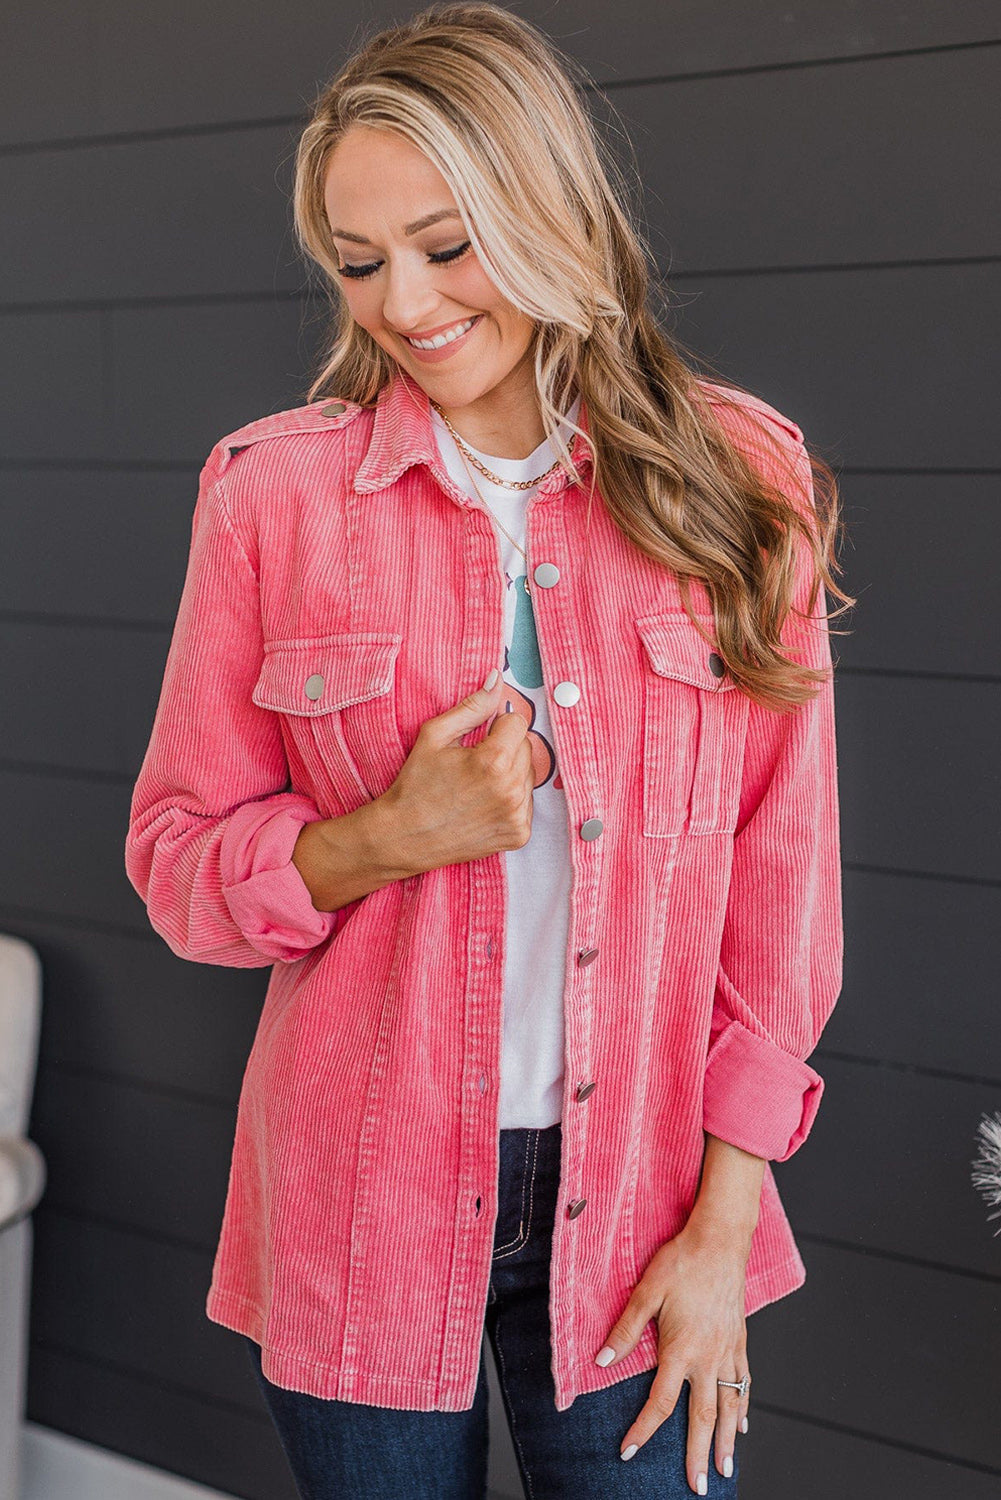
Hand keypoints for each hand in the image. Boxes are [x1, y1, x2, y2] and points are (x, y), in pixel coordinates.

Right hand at [379, 668, 534, 874]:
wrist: (404, 837)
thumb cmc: (415, 785)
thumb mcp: (435, 736)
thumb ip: (471, 706)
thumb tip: (496, 679)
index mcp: (493, 761)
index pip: (518, 721)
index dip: (496, 726)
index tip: (479, 738)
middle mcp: (511, 789)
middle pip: (526, 747)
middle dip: (505, 748)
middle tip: (474, 763)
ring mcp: (517, 815)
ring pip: (529, 775)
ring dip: (510, 773)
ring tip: (478, 785)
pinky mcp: (519, 834)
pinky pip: (527, 802)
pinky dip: (511, 800)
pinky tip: (484, 804)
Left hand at [593, 1221, 751, 1492]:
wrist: (721, 1242)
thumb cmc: (681, 1262)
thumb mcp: (646, 1292)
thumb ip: (626, 1330)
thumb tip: (602, 1361)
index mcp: (681, 1349)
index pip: (660, 1402)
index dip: (643, 1430)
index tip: (629, 1452)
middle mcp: (708, 1357)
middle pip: (703, 1418)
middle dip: (698, 1455)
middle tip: (698, 1486)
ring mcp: (728, 1351)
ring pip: (729, 1406)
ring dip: (727, 1442)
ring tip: (726, 1469)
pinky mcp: (740, 1340)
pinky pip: (743, 1382)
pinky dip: (742, 1407)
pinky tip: (742, 1425)